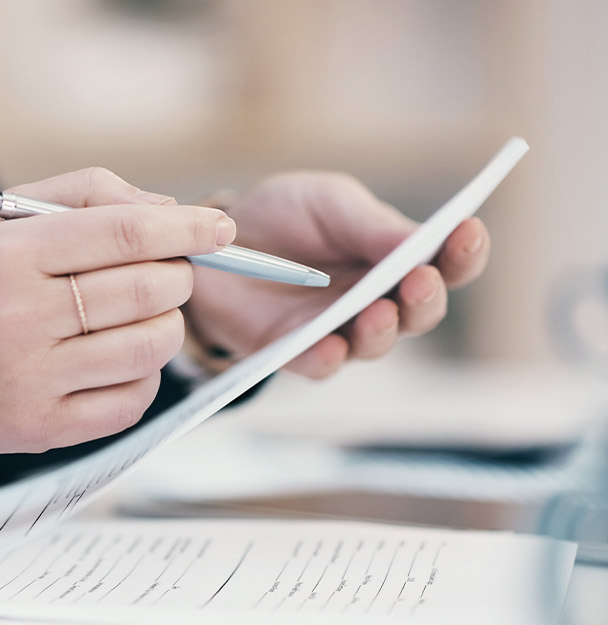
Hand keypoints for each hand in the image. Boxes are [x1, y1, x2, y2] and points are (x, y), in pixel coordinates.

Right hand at [0, 167, 233, 454]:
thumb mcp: (0, 220)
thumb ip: (84, 195)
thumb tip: (170, 213)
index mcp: (9, 256)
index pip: (124, 233)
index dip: (184, 229)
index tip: (216, 228)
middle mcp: (19, 318)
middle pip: (146, 289)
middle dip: (178, 276)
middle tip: (170, 273)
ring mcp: (31, 379)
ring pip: (149, 346)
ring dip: (167, 325)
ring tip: (145, 315)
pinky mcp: (42, 427)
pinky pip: (131, 401)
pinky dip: (144, 375)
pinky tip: (120, 358)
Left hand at [183, 172, 489, 377]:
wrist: (214, 241)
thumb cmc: (284, 216)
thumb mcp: (328, 202)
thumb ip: (371, 223)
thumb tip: (424, 241)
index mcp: (398, 259)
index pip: (447, 264)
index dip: (464, 252)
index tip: (468, 231)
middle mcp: (378, 300)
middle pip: (421, 311)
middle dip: (426, 297)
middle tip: (421, 279)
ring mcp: (337, 330)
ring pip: (375, 343)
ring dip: (382, 330)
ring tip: (379, 310)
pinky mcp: (292, 351)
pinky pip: (317, 364)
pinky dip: (326, 358)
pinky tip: (331, 347)